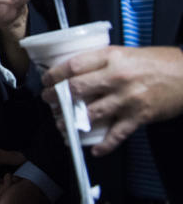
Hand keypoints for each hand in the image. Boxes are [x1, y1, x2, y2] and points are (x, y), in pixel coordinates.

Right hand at [0, 143, 25, 203]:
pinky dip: (4, 189)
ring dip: (9, 189)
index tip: (10, 174)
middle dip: (12, 188)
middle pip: (4, 200)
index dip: (11, 185)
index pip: (3, 195)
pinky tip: (4, 179)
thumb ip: (10, 157)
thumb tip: (25, 160)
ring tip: (9, 177)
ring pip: (3, 200)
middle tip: (15, 176)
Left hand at [41, 45, 182, 155]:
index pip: (73, 66)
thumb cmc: (157, 61)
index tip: (46, 81)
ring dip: (72, 122)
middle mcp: (116, 77)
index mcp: (111, 57)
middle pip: (77, 89)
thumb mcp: (125, 52)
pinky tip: (94, 150)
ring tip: (61, 125)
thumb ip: (102, 61)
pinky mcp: (139, 117)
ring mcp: (127, 99)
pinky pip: (117, 135)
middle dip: (57, 98)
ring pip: (91, 113)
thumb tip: (75, 71)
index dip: (55, 75)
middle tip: (48, 101)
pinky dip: (104, 145)